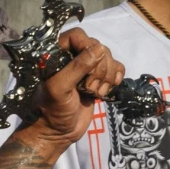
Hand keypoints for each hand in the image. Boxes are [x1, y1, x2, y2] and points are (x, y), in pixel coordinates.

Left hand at [21, 28, 122, 144]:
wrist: (58, 133)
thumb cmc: (53, 110)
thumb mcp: (59, 88)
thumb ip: (77, 67)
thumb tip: (99, 48)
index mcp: (57, 54)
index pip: (78, 35)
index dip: (87, 46)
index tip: (89, 65)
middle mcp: (74, 57)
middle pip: (98, 47)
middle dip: (98, 68)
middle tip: (88, 87)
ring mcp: (88, 68)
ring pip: (109, 58)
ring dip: (106, 77)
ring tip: (94, 92)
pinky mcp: (100, 80)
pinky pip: (117, 69)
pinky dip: (115, 79)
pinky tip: (106, 91)